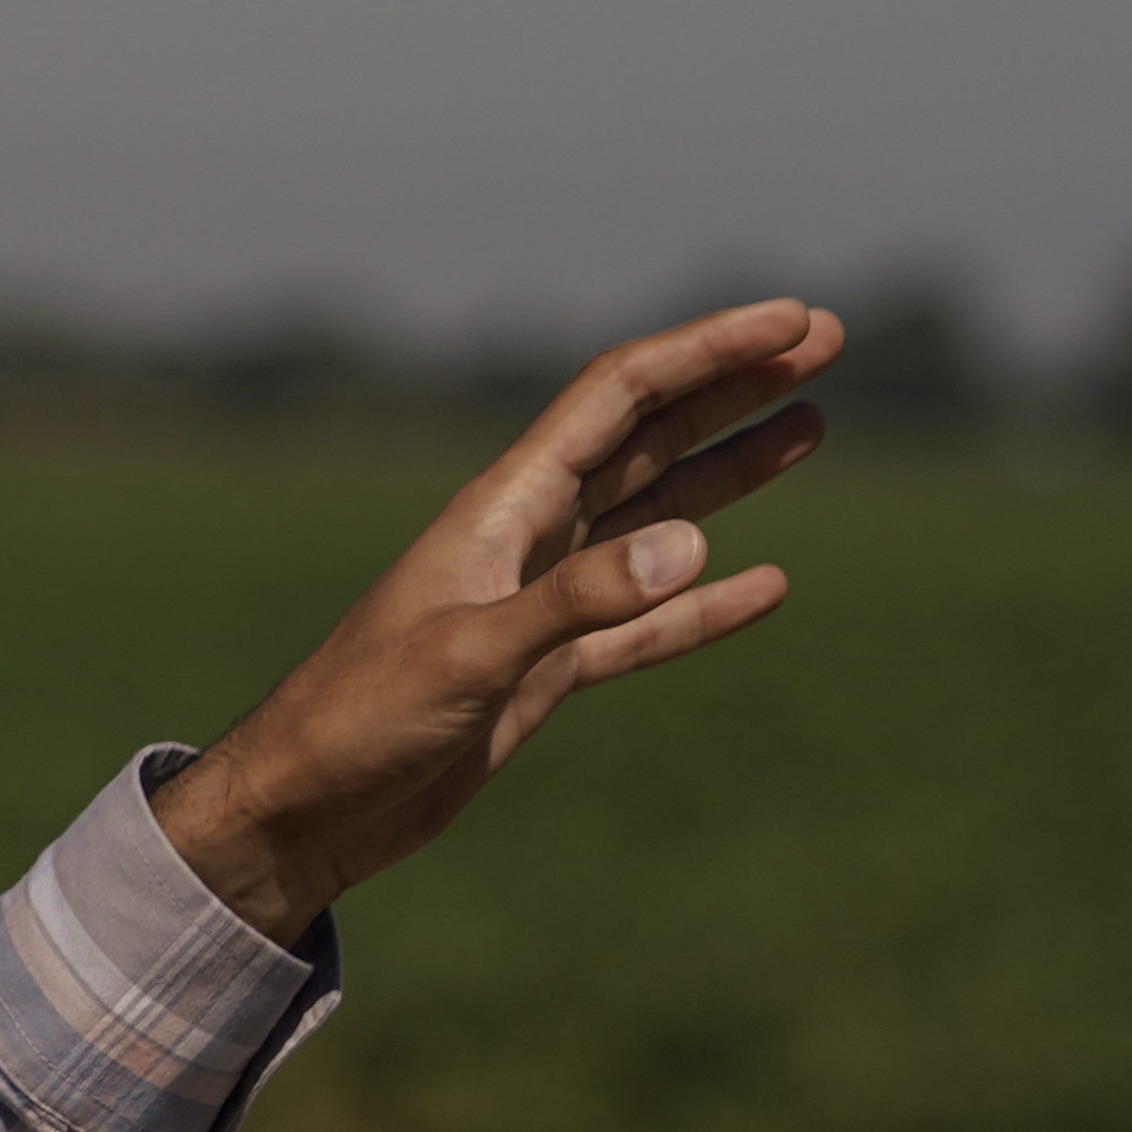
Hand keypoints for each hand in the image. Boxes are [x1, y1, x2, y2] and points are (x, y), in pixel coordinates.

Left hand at [148, 302, 841, 941]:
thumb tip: (690, 543)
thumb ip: (575, 602)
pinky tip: (768, 584)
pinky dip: (706, 602)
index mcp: (504, 509)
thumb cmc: (358, 722)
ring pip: (658, 516)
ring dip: (733, 471)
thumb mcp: (469, 659)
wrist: (302, 809)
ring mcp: (541, 603)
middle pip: (650, 437)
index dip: (708, 351)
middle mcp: (528, 538)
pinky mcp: (544, 670)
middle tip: (829, 341)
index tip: (793, 322)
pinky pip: (646, 623)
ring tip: (813, 425)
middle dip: (735, 387)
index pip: (621, 397)